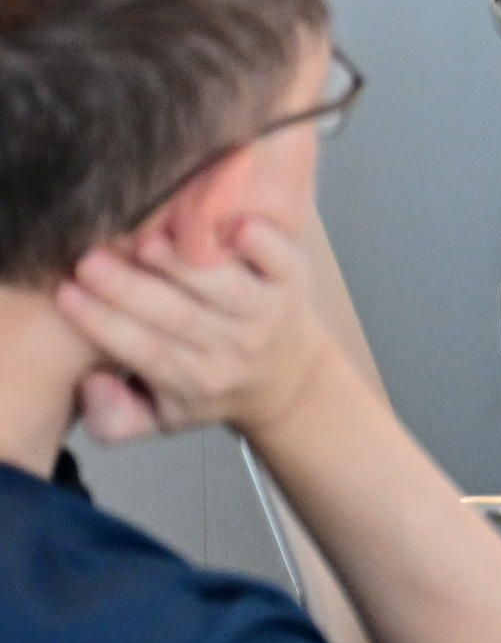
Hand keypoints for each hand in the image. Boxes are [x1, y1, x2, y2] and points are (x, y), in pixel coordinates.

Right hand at [55, 217, 335, 443]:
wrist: (291, 378)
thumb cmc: (210, 389)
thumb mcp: (162, 417)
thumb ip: (115, 417)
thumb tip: (90, 384)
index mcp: (195, 380)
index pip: (143, 351)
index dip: (101, 323)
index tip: (64, 293)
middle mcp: (234, 348)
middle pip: (177, 317)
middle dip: (128, 289)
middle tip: (88, 261)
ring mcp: (267, 313)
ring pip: (223, 287)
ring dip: (184, 264)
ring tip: (144, 243)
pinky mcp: (294, 282)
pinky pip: (281, 262)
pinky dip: (262, 244)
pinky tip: (234, 225)